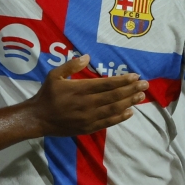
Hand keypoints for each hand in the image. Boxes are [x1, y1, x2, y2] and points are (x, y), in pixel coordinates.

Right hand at [28, 55, 146, 135]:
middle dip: (131, 90)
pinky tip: (130, 112)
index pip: (107, 84)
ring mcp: (89, 117)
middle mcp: (88, 103)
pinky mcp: (89, 127)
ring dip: (130, 102)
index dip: (123, 80)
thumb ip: (71, 66)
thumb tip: (87, 56)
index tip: (135, 76)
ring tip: (141, 96)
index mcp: (81, 89)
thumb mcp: (55, 75)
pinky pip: (108, 122)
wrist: (39, 118)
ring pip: (114, 109)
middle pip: (115, 96)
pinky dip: (120, 117)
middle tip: (145, 85)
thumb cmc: (47, 95)